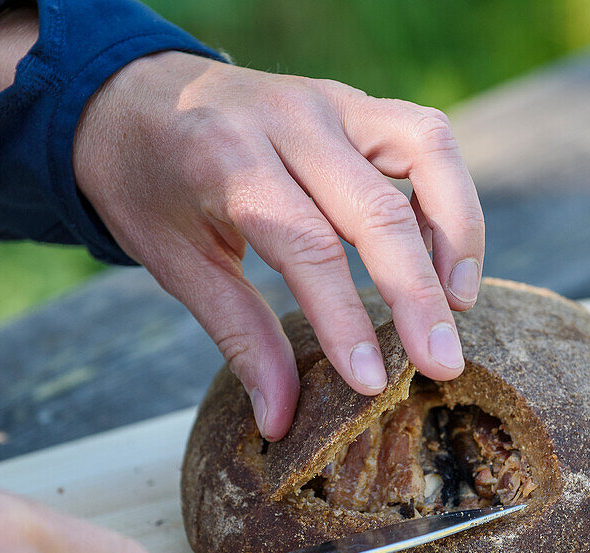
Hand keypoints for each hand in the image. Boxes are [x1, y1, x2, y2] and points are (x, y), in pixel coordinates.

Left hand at [72, 52, 484, 439]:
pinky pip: (425, 137)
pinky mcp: (355, 102)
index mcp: (226, 160)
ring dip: (456, 231)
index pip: (307, 245)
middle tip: (443, 363)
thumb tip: (280, 419)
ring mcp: (329, 101)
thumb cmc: (148, 185)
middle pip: (377, 209)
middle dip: (418, 294)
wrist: (130, 96)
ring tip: (459, 302)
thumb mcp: (174, 264)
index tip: (371, 384)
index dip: (344, 319)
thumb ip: (239, 337)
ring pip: (426, 152)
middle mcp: (287, 119)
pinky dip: (448, 195)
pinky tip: (443, 253)